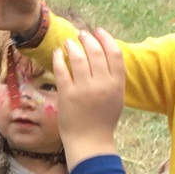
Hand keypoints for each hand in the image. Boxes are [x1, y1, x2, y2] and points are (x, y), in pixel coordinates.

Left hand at [51, 29, 125, 163]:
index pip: (114, 53)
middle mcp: (102, 84)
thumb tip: (105, 54)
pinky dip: (59, 58)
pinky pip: (62, 69)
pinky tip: (58, 53)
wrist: (90, 142)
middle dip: (88, 39)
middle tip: (81, 35)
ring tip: (69, 43)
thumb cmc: (103, 120)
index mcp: (117, 85)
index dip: (106, 39)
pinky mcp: (67, 94)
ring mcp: (84, 89)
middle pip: (96, 52)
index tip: (98, 32)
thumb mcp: (117, 98)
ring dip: (73, 46)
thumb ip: (113, 78)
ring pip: (79, 58)